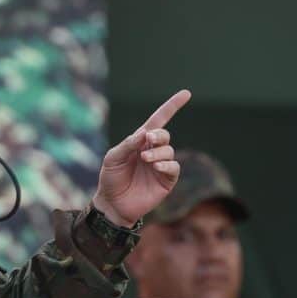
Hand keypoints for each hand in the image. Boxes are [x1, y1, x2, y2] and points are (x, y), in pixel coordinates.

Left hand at [93, 90, 190, 226]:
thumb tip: (145, 132)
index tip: (186, 93)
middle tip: (148, 139)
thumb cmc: (111, 179)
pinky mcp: (166, 180)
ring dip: (158, 152)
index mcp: (140, 142)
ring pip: (169, 151)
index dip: (172, 106)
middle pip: (164, 135)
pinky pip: (174, 167)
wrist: (112, 204)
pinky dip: (166, 164)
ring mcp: (160, 166)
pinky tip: (156, 166)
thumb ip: (128, 144)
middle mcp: (152, 151)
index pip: (158, 120)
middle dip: (158, 135)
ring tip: (145, 159)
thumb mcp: (113, 158)